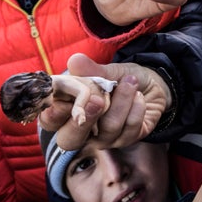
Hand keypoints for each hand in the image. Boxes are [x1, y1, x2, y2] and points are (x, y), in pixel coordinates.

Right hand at [38, 54, 171, 149]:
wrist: (151, 83)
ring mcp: (104, 138)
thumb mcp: (107, 71)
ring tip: (130, 82)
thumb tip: (74, 61)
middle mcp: (83, 130)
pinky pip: (130, 128)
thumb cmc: (120, 78)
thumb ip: (91, 70)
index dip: (52, 115)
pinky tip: (139, 96)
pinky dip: (136, 107)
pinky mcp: (127, 139)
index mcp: (70, 111)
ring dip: (121, 101)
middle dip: (83, 122)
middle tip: (98, 101)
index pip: (50, 121)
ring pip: (107, 129)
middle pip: (70, 140)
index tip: (59, 104)